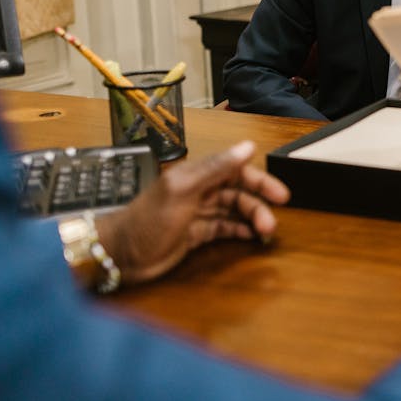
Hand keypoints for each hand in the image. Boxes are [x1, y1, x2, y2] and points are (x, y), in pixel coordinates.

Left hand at [96, 141, 289, 284]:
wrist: (120, 254)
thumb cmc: (149, 220)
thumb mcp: (183, 190)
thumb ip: (216, 168)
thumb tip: (248, 146)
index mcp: (197, 175)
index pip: (236, 171)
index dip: (259, 182)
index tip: (281, 195)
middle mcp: (200, 191)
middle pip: (239, 193)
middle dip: (258, 205)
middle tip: (273, 223)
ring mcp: (199, 213)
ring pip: (234, 212)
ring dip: (251, 220)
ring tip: (264, 234)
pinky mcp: (196, 234)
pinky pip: (225, 228)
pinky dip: (240, 232)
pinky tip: (251, 238)